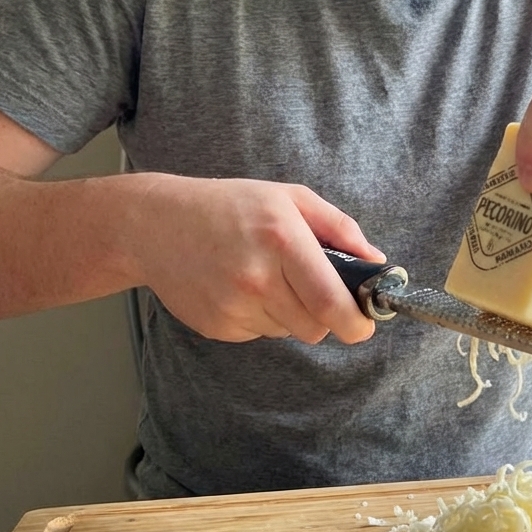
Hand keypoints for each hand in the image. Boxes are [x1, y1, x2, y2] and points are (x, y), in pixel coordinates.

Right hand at [131, 175, 383, 343]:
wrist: (155, 224)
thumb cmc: (230, 205)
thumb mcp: (290, 198)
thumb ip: (340, 228)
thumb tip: (376, 262)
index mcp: (283, 240)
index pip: (331, 302)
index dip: (356, 323)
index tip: (364, 325)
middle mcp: (258, 278)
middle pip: (315, 326)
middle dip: (324, 315)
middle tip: (310, 288)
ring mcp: (233, 306)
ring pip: (289, 332)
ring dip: (290, 313)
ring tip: (266, 277)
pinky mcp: (217, 326)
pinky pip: (259, 334)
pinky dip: (261, 317)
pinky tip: (240, 287)